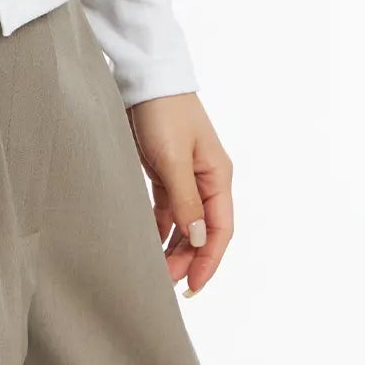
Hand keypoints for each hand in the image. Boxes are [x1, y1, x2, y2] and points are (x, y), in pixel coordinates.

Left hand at [127, 91, 233, 297]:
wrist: (144, 80)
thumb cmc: (163, 113)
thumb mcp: (174, 159)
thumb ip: (186, 201)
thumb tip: (199, 240)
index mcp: (218, 177)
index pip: (220, 229)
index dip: (209, 260)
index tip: (192, 285)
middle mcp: (206, 180)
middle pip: (203, 231)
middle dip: (189, 259)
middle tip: (166, 283)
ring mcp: (186, 176)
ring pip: (186, 224)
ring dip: (175, 248)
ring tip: (158, 271)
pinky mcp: (165, 172)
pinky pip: (168, 210)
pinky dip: (162, 229)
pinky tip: (150, 244)